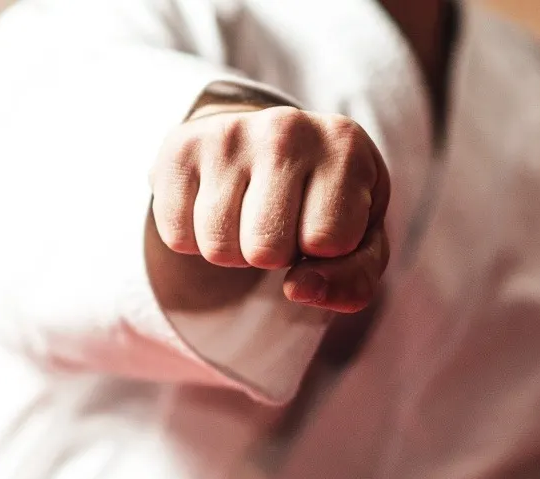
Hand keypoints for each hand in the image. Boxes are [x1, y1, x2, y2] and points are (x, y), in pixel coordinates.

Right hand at [151, 105, 390, 313]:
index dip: (323, 251)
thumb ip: (354, 279)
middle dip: (275, 255)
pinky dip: (195, 239)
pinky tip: (217, 205)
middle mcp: (287, 127)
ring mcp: (230, 132)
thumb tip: (298, 290)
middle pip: (267, 249)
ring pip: (218, 247)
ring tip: (251, 214)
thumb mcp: (361, 240)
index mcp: (346, 146)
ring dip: (235, 251)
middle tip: (282, 222)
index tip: (322, 220)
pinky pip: (177, 235)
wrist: (276, 144)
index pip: (327, 241)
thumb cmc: (328, 201)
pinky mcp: (182, 145)